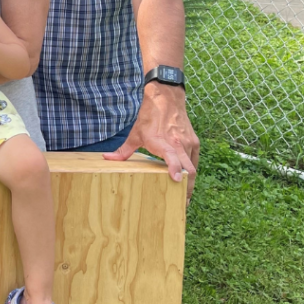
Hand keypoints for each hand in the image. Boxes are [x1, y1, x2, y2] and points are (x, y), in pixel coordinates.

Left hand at [103, 82, 198, 201]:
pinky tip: (187, 180)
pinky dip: (192, 171)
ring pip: (194, 167)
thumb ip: (124, 150)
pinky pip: (195, 161)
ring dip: (191, 182)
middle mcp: (178, 143)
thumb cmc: (150, 117)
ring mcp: (189, 143)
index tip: (175, 180)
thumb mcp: (135, 134)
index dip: (175, 169)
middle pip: (189, 170)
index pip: (172, 157)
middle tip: (183, 204)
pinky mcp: (195, 141)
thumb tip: (108, 159)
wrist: (167, 99)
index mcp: (162, 142)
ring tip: (185, 197)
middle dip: (187, 189)